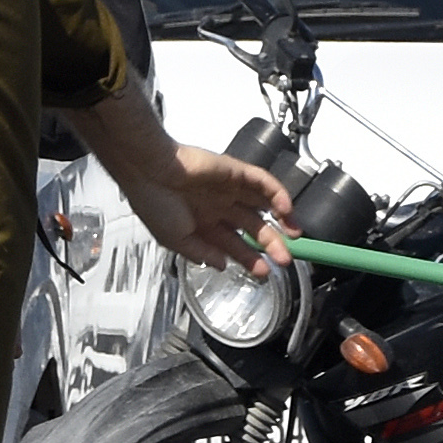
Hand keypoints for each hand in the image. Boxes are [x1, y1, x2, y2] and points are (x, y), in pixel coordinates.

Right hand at [120, 143, 288, 273]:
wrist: (147, 170)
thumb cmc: (152, 201)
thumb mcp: (174, 240)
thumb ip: (200, 253)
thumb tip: (221, 265)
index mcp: (200, 222)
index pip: (232, 244)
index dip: (248, 259)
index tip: (262, 273)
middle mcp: (216, 205)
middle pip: (251, 227)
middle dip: (269, 245)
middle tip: (284, 260)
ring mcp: (227, 188)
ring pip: (262, 204)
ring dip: (281, 220)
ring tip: (295, 236)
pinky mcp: (234, 171)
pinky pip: (262, 182)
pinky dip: (277, 194)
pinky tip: (285, 210)